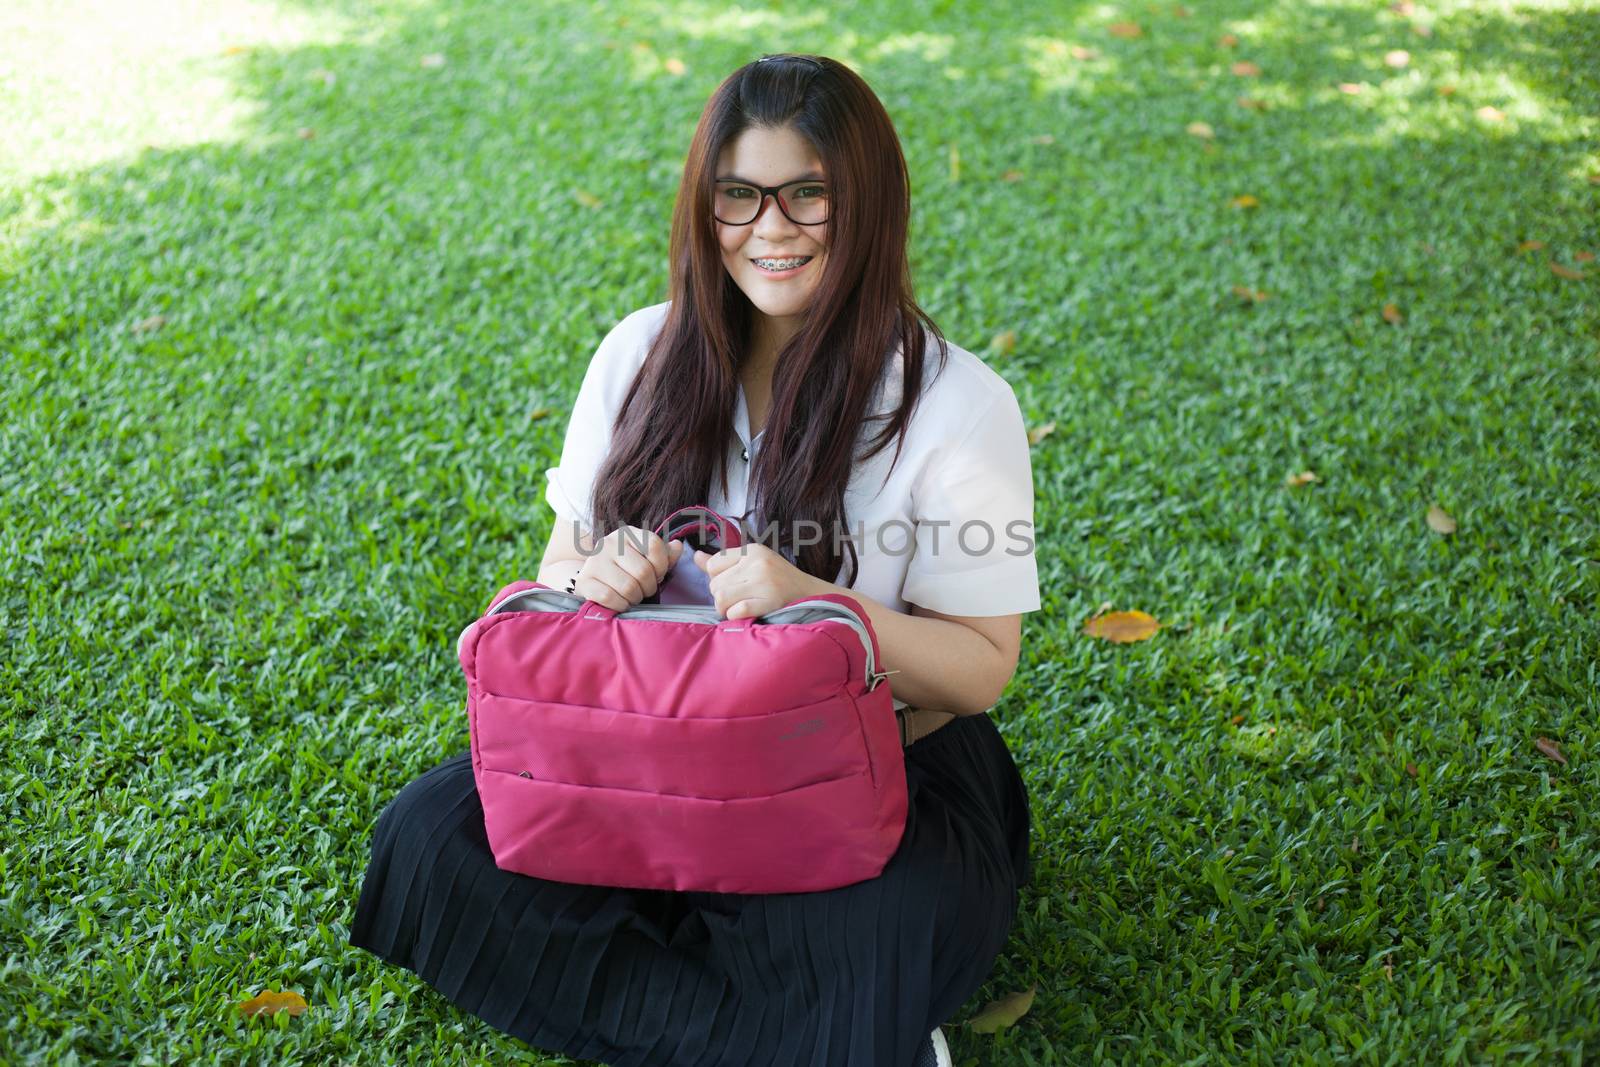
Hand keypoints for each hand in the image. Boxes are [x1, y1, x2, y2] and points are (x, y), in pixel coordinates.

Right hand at [575, 526, 683, 611]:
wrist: (593, 580)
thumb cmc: (626, 569)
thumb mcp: (647, 558)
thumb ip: (665, 554)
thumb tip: (678, 546)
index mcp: (627, 533)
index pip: (655, 546)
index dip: (662, 566)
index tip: (657, 575)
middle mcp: (609, 542)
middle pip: (644, 571)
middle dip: (649, 587)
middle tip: (643, 590)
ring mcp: (594, 561)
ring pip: (628, 587)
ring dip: (635, 599)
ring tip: (632, 597)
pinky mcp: (584, 581)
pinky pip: (610, 598)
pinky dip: (620, 606)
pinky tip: (620, 603)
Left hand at [695, 542, 821, 619]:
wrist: (812, 595)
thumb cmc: (779, 581)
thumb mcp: (753, 564)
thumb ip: (723, 562)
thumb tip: (695, 556)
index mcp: (753, 550)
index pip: (713, 564)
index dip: (717, 579)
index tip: (732, 585)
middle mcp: (758, 563)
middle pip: (715, 584)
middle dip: (721, 597)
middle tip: (737, 600)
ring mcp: (764, 582)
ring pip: (721, 598)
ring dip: (725, 609)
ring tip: (739, 608)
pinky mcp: (768, 601)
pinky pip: (735, 612)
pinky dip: (736, 616)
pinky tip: (746, 614)